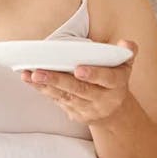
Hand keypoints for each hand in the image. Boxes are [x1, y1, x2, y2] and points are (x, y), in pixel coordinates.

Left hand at [19, 39, 137, 124]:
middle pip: (80, 90)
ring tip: (30, 75)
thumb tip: (126, 44)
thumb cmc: (115, 80)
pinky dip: (43, 90)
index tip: (78, 70)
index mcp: (117, 85)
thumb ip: (126, 53)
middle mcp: (103, 99)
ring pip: (65, 96)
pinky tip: (30, 80)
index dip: (93, 74)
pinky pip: (57, 100)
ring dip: (46, 86)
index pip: (106, 79)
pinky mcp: (75, 113)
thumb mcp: (125, 66)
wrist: (114, 111)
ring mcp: (88, 108)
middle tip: (40, 73)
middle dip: (58, 81)